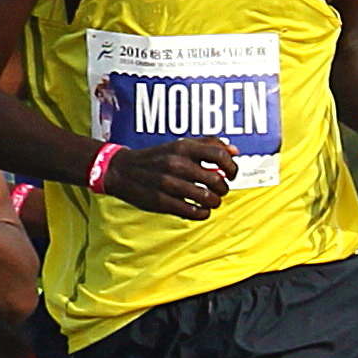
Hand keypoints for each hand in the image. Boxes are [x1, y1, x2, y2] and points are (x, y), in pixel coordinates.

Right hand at [97, 137, 235, 219]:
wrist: (122, 170)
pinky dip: (202, 213)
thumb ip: (208, 144)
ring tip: (211, 201)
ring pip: (207, 198)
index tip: (231, 173)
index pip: (219, 154)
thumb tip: (235, 151)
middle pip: (217, 180)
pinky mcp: (162, 202)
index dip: (232, 166)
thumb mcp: (179, 145)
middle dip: (224, 188)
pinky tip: (200, 210)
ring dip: (214, 202)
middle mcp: (177, 164)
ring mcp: (169, 184)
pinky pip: (193, 212)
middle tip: (220, 190)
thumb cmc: (156, 157)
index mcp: (184, 148)